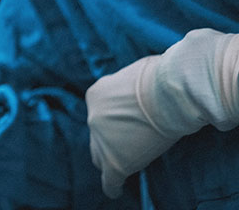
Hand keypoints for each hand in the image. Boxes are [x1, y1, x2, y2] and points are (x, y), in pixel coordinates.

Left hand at [87, 29, 238, 197]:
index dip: (111, 123)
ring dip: (109, 162)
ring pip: (100, 157)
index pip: (100, 114)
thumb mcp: (138, 73)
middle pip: (96, 136)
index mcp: (96, 93)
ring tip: (116, 171)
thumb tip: (147, 79)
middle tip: (121, 148)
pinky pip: (109, 179)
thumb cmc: (163, 77)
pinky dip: (112, 186)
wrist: (171, 92)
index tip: (121, 128)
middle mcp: (93, 116)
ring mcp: (102, 139)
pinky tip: (115, 191)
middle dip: (107, 141)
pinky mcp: (116, 160)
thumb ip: (131, 85)